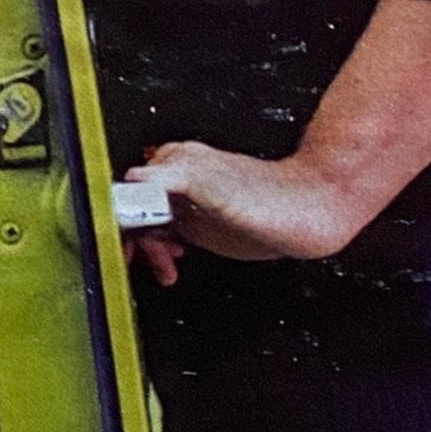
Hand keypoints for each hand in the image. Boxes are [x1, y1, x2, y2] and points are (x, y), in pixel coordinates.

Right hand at [125, 143, 358, 269]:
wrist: (312, 213)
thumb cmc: (273, 199)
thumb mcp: (210, 184)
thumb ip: (167, 179)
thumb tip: (130, 186)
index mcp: (174, 165)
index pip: (124, 192)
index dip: (119, 221)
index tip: (124, 246)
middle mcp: (178, 180)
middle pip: (132, 210)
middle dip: (135, 240)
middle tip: (152, 262)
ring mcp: (190, 202)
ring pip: (148, 225)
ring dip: (150, 249)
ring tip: (168, 265)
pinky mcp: (203, 222)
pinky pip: (167, 234)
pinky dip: (163, 250)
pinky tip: (175, 259)